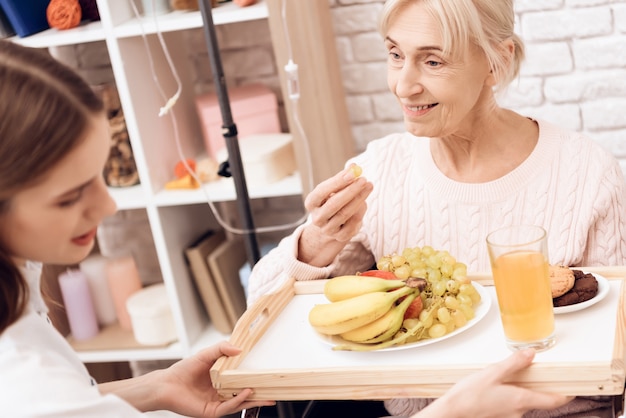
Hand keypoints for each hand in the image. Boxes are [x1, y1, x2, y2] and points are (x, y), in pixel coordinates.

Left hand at [156, 341, 274, 416]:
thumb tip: (240, 349)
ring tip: (266, 394)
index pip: (242, 380)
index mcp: (222, 380)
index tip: (267, 375)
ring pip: (240, 402)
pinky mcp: (212, 411)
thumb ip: (222, 349)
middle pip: (245, 394)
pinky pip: (229, 406)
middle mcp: (222, 392)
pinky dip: (239, 400)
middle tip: (275, 391)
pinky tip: (247, 392)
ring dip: (254, 399)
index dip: (255, 378)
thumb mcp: (206, 354)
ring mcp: (218, 403)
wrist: (166, 384)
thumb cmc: (183, 370)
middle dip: (260, 394)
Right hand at [299, 164, 372, 265]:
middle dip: (351, 191)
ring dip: (359, 199)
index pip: (322, 191)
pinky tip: (364, 202)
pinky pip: (353, 223)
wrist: (331, 225)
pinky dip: (361, 211)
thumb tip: (354, 167)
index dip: (337, 181)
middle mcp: (317, 218)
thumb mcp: (333, 189)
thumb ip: (343, 179)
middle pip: (334, 204)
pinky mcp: (340, 237)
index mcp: (311, 203)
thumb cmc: (332, 201)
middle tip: (364, 179)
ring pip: (346, 213)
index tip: (352, 172)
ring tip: (369, 186)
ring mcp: (328, 229)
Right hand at [417, 349, 572, 417]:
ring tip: (505, 375)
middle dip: (536, 385)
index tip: (573, 387)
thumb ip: (513, 363)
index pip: (554, 400)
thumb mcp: (492, 373)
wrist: (452, 413)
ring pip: (522, 401)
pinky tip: (493, 387)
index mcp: (521, 399)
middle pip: (537, 398)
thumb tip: (531, 354)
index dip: (566, 394)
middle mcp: (518, 411)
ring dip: (519, 389)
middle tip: (533, 371)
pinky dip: (508, 395)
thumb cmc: (469, 395)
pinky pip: (509, 405)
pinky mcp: (498, 416)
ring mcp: (508, 416)